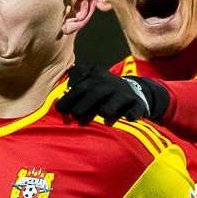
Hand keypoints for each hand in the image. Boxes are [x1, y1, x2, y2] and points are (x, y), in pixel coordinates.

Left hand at [54, 64, 170, 124]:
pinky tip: (128, 118)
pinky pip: (135, 108)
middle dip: (85, 103)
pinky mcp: (137, 104)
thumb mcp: (92, 80)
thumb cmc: (106, 91)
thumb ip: (78, 79)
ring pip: (116, 99)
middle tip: (76, 115)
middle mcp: (110, 85)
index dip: (70, 97)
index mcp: (97, 79)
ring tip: (102, 113)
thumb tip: (63, 89)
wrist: (136, 91)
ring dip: (109, 106)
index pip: (81, 87)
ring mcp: (124, 95)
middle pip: (96, 93)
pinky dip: (132, 113)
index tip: (59, 109)